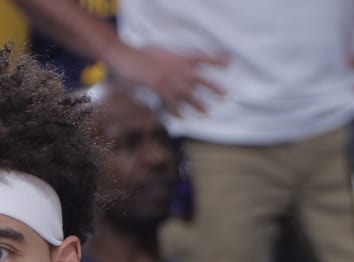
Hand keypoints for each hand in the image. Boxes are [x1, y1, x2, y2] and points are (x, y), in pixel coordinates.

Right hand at [105, 44, 227, 114]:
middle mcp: (178, 68)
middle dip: (214, 87)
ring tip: (207, 111)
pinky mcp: (160, 88)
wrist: (125, 56)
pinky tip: (182, 117)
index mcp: (178, 57)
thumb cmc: (140, 52)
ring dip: (199, 104)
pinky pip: (172, 103)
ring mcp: (170, 80)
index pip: (201, 57)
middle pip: (201, 79)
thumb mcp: (160, 51)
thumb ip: (172, 58)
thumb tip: (179, 64)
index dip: (215, 60)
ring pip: (189, 94)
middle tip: (225, 95)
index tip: (229, 63)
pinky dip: (177, 111)